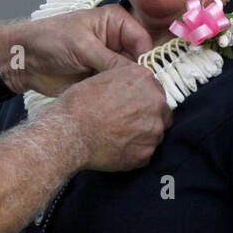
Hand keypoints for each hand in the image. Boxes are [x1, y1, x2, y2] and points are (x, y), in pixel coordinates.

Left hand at [0, 7, 153, 96]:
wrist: (22, 60)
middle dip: (138, 77)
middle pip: (139, 61)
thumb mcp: (82, 46)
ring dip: (127, 88)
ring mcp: (108, 61)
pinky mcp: (100, 78)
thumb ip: (111, 61)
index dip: (146, 61)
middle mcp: (116, 40)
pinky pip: (115, 88)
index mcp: (116, 22)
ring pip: (128, 77)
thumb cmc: (49, 40)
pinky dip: (115, 96)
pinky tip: (116, 105)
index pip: (143, 41)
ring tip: (128, 103)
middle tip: (140, 96)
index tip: (145, 81)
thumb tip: (139, 76)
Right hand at [56, 62, 170, 171]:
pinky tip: (117, 150)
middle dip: (149, 118)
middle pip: (162, 112)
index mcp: (144, 79)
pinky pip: (145, 154)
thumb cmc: (79, 105)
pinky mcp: (147, 153)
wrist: (70, 133)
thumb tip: (130, 86)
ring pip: (155, 134)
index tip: (133, 106)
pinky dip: (134, 153)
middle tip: (127, 124)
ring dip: (142, 137)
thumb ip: (124, 80)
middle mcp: (155, 102)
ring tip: (118, 138)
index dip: (144, 99)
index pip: (156, 89)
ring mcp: (154, 129)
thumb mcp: (101, 78)